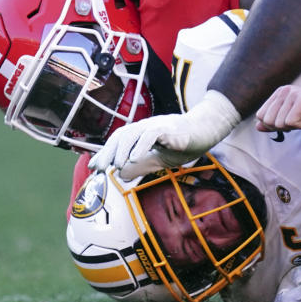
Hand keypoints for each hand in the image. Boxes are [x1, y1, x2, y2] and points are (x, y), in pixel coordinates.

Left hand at [88, 90, 240, 178]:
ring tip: (116, 164)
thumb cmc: (184, 143)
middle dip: (108, 151)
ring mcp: (157, 126)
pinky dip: (141, 146)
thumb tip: (121, 175)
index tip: (94, 167)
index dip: (105, 153)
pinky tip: (135, 158)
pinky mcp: (169, 128)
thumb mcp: (160, 159)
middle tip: (99, 168)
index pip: (119, 141)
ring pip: (133, 133)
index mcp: (142, 134)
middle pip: (121, 136)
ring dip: (122, 149)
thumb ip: (142, 166)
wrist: (206, 130)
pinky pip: (151, 134)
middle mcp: (146, 127)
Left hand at [255, 85, 300, 131]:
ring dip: (294, 126)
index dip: (275, 125)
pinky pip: (290, 123)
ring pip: (279, 123)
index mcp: (279, 94)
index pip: (261, 116)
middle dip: (283, 127)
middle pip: (268, 121)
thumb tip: (257, 126)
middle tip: (300, 119)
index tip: (292, 120)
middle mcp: (283, 91)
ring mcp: (292, 94)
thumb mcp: (294, 121)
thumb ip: (275, 123)